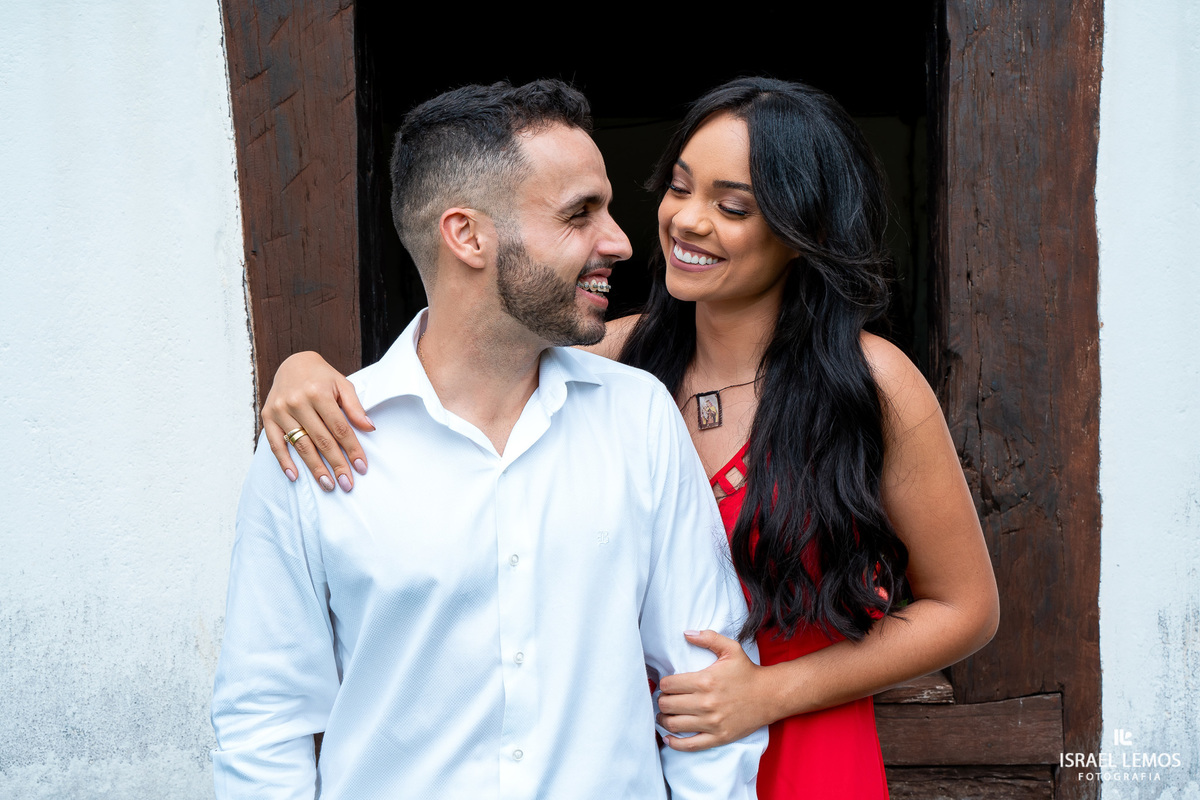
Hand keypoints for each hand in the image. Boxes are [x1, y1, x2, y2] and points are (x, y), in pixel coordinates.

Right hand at [261, 352, 374, 491]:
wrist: (293, 363)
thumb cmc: (322, 377)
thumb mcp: (342, 384)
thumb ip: (355, 407)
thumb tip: (369, 428)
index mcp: (318, 393)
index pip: (339, 428)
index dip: (351, 449)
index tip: (361, 467)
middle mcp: (297, 401)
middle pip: (321, 440)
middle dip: (336, 464)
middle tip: (347, 484)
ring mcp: (280, 410)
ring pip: (301, 445)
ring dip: (315, 468)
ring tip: (328, 485)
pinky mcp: (267, 417)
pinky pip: (275, 443)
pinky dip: (284, 461)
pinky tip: (295, 476)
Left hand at [656, 630, 772, 751]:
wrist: (770, 695)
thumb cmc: (748, 672)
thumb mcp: (731, 649)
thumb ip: (708, 638)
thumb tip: (686, 633)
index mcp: (705, 681)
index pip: (668, 685)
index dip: (663, 684)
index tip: (666, 685)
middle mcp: (706, 703)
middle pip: (667, 705)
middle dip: (661, 701)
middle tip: (664, 699)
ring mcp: (712, 722)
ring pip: (674, 724)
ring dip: (663, 719)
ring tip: (664, 715)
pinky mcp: (718, 737)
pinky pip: (690, 745)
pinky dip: (675, 743)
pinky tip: (668, 737)